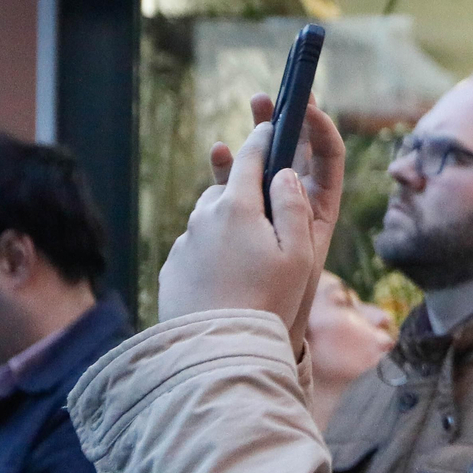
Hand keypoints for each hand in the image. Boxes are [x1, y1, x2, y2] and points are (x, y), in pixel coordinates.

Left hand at [163, 94, 344, 355]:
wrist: (217, 350)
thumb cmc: (267, 302)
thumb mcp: (300, 255)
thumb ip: (295, 207)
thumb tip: (285, 174)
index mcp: (238, 206)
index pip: (252, 154)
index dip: (266, 135)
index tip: (273, 122)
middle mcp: (204, 216)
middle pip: (228, 186)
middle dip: (246, 182)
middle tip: (265, 188)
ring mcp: (184, 242)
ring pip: (209, 218)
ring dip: (227, 220)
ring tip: (250, 248)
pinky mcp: (172, 269)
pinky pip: (197, 250)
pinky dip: (212, 253)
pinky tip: (228, 278)